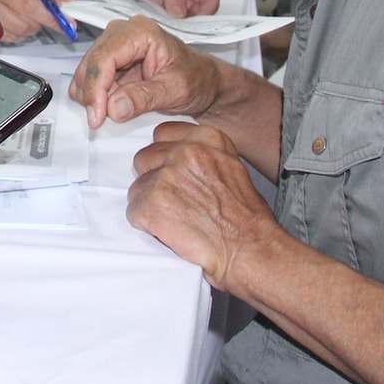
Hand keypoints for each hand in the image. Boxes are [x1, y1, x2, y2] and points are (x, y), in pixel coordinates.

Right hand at [68, 15, 221, 127]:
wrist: (205, 81)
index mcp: (140, 32)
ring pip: (87, 72)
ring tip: (110, 114)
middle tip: (100, 121)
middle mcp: (123, 32)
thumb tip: (113, 108)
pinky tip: (111, 106)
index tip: (97, 116)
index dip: (96, 89)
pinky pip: (92, 78)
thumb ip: (143, 98)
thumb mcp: (175, 91)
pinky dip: (96, 95)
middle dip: (92, 94)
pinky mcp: (112, 59)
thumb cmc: (197, 79)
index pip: (105, 58)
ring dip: (93, 96)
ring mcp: (115, 44)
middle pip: (91, 64)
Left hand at [127, 121, 278, 288]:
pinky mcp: (152, 202)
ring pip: (137, 187)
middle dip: (154, 180)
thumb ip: (204, 157)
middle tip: (176, 201)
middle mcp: (185, 151)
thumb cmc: (247, 218)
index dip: (165, 158)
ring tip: (176, 219)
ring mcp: (166, 176)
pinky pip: (134, 212)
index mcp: (206, 138)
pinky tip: (170, 231)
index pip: (162, 134)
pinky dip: (147, 225)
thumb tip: (180, 160)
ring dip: (150, 204)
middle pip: (145, 159)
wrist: (250, 249)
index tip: (172, 172)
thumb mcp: (232, 168)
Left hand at [128, 0, 219, 16]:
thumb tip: (180, 14)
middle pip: (201, 15)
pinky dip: (170, 24)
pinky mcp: (172, 10)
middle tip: (178, 26)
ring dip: (178, 24)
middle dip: (190, 22)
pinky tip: (162, 22)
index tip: (191, 23)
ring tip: (167, 21)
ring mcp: (184, 3)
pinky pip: (175, 22)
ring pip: (188, 21)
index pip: (211, 3)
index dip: (203, 14)